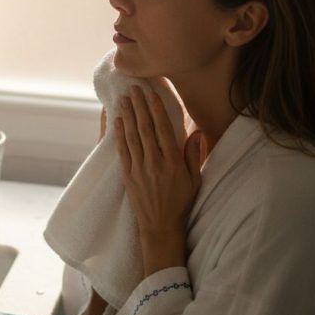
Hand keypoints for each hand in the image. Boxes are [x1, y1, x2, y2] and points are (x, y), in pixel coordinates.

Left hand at [115, 84, 202, 274]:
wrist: (161, 226)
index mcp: (173, 163)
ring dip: (128, 116)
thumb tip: (197, 131)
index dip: (156, 109)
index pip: (163, 129)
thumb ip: (194, 154)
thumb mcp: (194, 179)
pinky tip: (118, 121)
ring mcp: (139, 170)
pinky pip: (123, 151)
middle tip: (134, 88)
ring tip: (124, 99)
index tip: (152, 93)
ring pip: (132, 137)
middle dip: (139, 106)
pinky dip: (120, 135)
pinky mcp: (128, 176)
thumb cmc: (180, 202)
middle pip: (145, 129)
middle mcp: (155, 164)